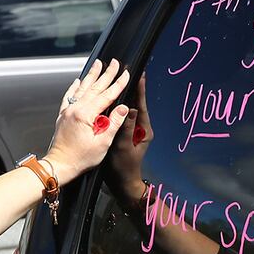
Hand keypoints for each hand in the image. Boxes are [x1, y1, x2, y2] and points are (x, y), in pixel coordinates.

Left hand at [45, 59, 133, 184]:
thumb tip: (123, 108)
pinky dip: (75, 87)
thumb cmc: (80, 159)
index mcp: (85, 115)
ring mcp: (68, 111)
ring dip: (92, 75)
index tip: (126, 74)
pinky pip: (69, 96)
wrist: (60, 165)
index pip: (107, 95)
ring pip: (82, 88)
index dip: (118, 84)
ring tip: (98, 64)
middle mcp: (75, 109)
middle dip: (106, 74)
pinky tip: (78, 81)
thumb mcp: (102, 143)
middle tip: (115, 63)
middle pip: (95, 87)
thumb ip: (113, 123)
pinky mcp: (63, 116)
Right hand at [109, 75, 154, 196]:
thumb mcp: (123, 148)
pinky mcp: (125, 133)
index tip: (139, 73)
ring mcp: (133, 130)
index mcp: (144, 130)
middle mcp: (140, 128)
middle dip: (131, 88)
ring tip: (118, 79)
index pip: (142, 105)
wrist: (121, 183)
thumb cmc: (123, 168)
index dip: (140, 89)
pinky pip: (122, 116)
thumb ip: (127, 128)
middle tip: (126, 70)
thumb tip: (131, 108)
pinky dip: (117, 106)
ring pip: (128, 109)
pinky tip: (109, 98)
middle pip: (136, 103)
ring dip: (124, 95)